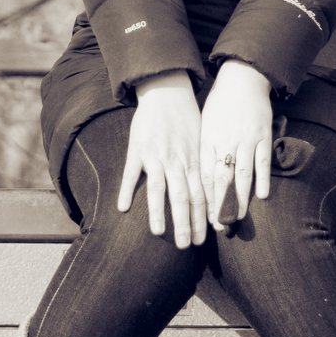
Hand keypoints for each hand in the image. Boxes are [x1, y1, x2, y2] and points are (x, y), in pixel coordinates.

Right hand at [119, 72, 209, 247]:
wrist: (166, 92)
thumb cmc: (187, 120)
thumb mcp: (200, 142)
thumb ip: (202, 168)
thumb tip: (213, 195)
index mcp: (193, 161)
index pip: (200, 195)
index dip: (202, 219)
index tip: (204, 239)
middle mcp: (176, 161)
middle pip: (182, 197)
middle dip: (185, 223)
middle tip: (187, 245)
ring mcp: (155, 156)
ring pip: (158, 188)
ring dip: (159, 212)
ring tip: (159, 233)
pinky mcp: (137, 149)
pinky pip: (130, 172)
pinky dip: (126, 190)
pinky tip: (122, 208)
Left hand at [200, 61, 273, 233]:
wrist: (242, 79)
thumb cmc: (219, 105)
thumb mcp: (203, 125)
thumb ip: (201, 150)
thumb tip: (193, 177)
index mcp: (208, 140)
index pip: (204, 174)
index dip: (204, 198)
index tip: (202, 218)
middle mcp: (225, 141)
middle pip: (221, 178)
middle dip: (219, 204)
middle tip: (218, 226)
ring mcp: (246, 139)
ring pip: (242, 173)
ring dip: (240, 197)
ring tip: (238, 217)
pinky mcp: (263, 135)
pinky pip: (262, 161)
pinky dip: (262, 179)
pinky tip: (262, 196)